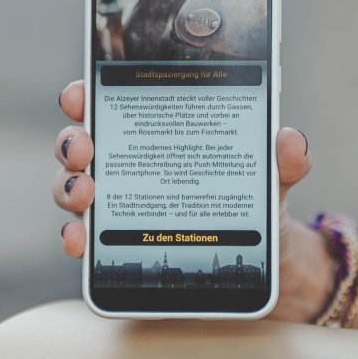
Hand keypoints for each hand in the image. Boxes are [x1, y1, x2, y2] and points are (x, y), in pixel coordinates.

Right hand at [51, 79, 332, 322]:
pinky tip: (80, 241)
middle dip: (72, 141)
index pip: (112, 102)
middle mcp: (129, 163)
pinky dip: (75, 237)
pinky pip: (85, 237)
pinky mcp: (116, 243)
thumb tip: (290, 139)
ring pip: (72, 187)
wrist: (263, 265)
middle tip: (84, 149)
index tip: (80, 94)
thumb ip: (284, 160)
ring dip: (67, 188)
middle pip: (82, 142)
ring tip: (84, 195)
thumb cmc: (258, 204)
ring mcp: (118, 203)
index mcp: (159, 132)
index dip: (87, 93)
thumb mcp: (274, 180)